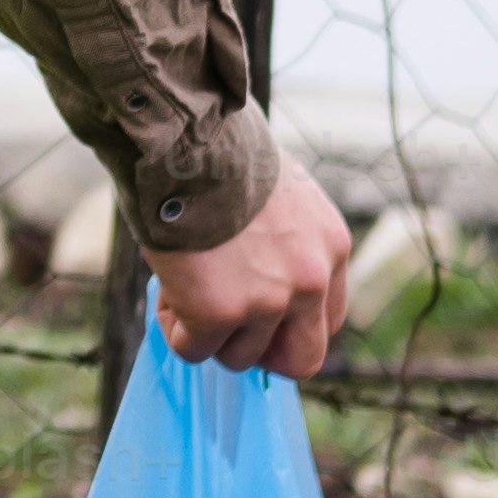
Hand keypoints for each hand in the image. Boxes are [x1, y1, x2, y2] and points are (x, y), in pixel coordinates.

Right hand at [147, 155, 354, 379]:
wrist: (186, 138)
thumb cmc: (219, 149)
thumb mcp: (280, 192)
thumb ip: (285, 237)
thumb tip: (253, 261)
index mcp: (331, 245)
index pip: (328, 317)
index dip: (288, 325)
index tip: (255, 313)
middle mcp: (311, 279)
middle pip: (303, 358)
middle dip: (263, 353)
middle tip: (227, 329)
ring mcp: (268, 299)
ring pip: (238, 355)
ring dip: (207, 330)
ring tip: (184, 283)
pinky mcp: (219, 311)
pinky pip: (193, 348)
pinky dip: (174, 327)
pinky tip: (167, 288)